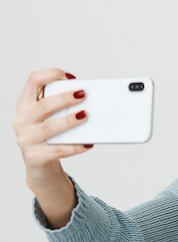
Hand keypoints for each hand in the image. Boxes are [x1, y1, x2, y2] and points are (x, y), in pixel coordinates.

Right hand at [13, 68, 92, 227]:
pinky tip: (87, 144)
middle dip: (64, 99)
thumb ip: (63, 106)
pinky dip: (74, 146)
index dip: (51, 74)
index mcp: (26, 104)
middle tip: (83, 94)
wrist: (40, 166)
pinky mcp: (35, 156)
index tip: (70, 77)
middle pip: (42, 105)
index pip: (33, 81)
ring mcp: (26, 139)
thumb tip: (91, 98)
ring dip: (69, 121)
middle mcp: (22, 120)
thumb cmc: (50, 137)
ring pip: (49, 128)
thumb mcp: (51, 118)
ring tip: (85, 116)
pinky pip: (57, 150)